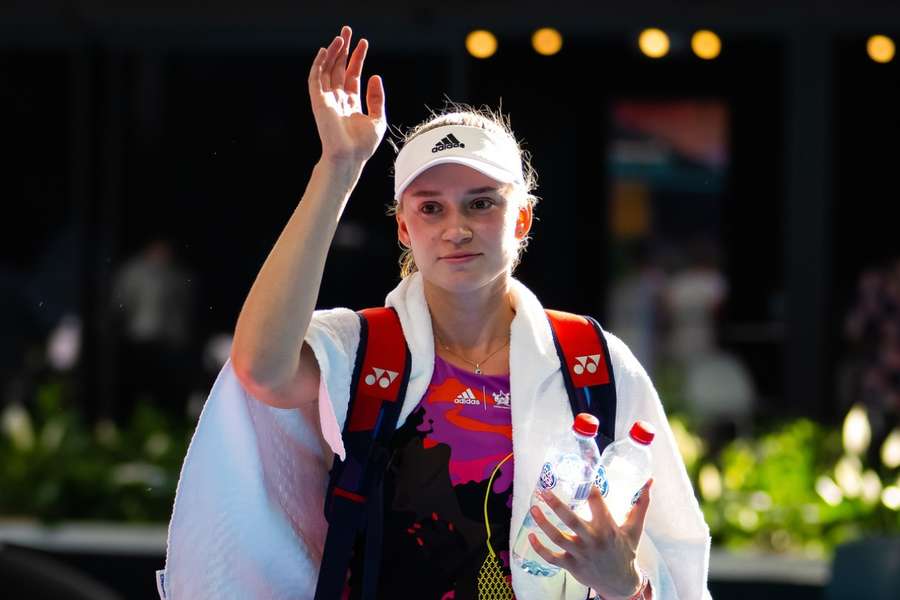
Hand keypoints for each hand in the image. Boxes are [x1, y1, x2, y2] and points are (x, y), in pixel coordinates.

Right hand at [308, 25, 386, 165]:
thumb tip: (375, 76)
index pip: (352, 75)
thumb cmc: (363, 145)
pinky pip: (315, 78)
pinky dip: (318, 64)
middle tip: (348, 30)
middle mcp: (337, 99)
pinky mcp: (318, 101)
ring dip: (333, 52)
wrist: (349, 157)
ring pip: (327, 70)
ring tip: (341, 36)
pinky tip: (325, 51)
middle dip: (343, 49)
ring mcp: (327, 99)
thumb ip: (377, 98)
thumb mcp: (377, 119)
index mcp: (350, 103)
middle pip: (339, 68)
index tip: (363, 43)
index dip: (357, 58)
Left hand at [528, 479, 652, 598]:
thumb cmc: (626, 551)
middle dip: (556, 505)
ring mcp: (581, 554)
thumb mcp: (634, 528)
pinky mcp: (572, 566)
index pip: (597, 502)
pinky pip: (552, 557)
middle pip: (571, 520)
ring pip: (558, 538)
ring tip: (534, 508)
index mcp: (608, 527)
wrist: (622, 585)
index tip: (579, 472)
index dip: (588, 486)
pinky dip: (539, 548)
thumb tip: (650, 481)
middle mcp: (593, 540)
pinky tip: (530, 536)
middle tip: (544, 491)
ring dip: (543, 523)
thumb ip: (641, 504)